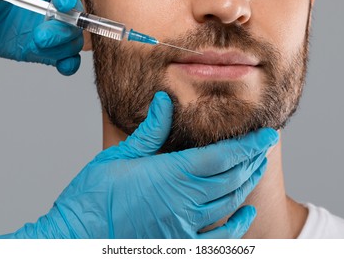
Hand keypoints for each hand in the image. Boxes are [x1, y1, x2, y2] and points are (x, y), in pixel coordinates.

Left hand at [0, 0, 82, 75]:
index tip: (63, 4)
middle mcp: (51, 5)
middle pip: (73, 16)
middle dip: (61, 30)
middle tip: (41, 37)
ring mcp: (52, 29)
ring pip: (73, 38)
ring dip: (60, 47)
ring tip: (35, 47)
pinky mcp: (50, 48)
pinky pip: (70, 57)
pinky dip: (69, 63)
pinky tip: (63, 65)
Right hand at [0, 92, 278, 238]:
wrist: (77, 235)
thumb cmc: (94, 196)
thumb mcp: (119, 157)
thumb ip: (150, 131)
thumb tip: (166, 101)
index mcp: (171, 175)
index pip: (222, 157)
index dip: (248, 145)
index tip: (266, 135)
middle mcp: (184, 201)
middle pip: (231, 178)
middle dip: (252, 160)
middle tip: (263, 146)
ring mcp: (185, 225)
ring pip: (228, 202)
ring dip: (247, 183)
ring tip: (256, 167)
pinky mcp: (180, 243)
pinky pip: (219, 238)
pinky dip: (237, 225)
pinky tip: (246, 211)